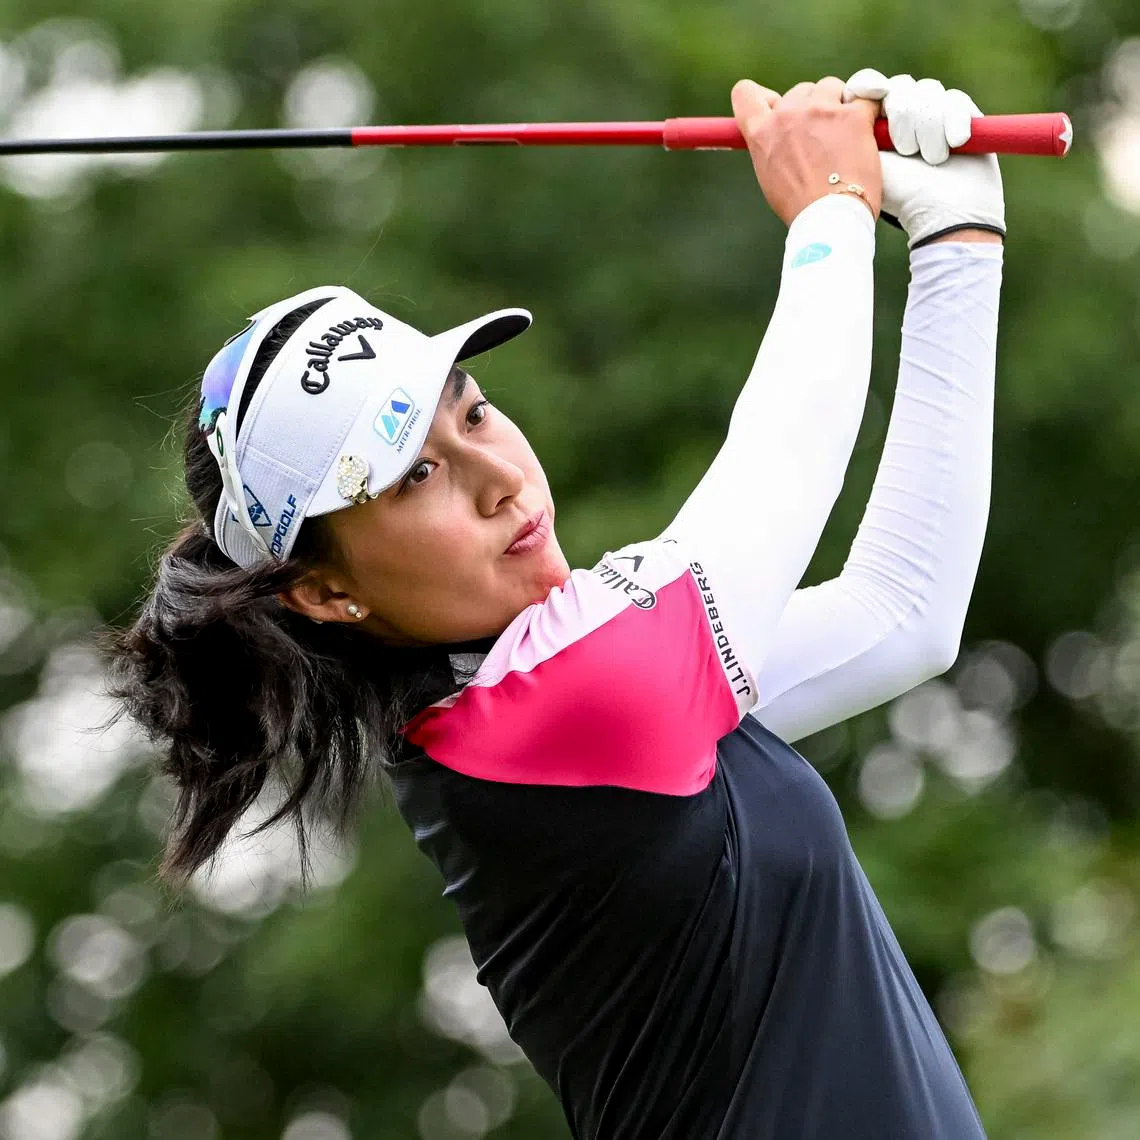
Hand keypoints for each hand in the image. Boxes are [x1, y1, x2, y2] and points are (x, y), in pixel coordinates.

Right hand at [731, 77, 882, 226]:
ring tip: (844, 134)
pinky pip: (865, 97)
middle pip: (799, 91)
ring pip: (830, 86)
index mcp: (761, 132)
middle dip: (810, 107)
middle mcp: (787, 114)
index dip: (764, 97)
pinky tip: (868, 128)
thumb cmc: (800, 206)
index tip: (777, 107)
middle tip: (820, 137)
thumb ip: (771, 146)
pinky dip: (868, 110)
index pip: (746, 93)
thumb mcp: (769, 175)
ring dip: (837, 103)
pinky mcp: (852, 115)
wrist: (829, 219)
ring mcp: (821, 111)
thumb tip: (780, 136)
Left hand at [843, 69, 1005, 246]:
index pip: (868, 86)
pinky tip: (954, 143)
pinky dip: (954, 120)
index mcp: (876, 126)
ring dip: (928, 127)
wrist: (945, 213)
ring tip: (932, 158)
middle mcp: (904, 116)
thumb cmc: (901, 195)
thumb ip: (853, 130)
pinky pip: (955, 100)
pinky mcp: (963, 115)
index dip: (869, 84)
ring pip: (928, 91)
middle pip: (901, 87)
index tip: (874, 93)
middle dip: (904, 117)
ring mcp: (935, 115)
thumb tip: (848, 99)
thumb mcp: (868, 161)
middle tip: (908, 151)